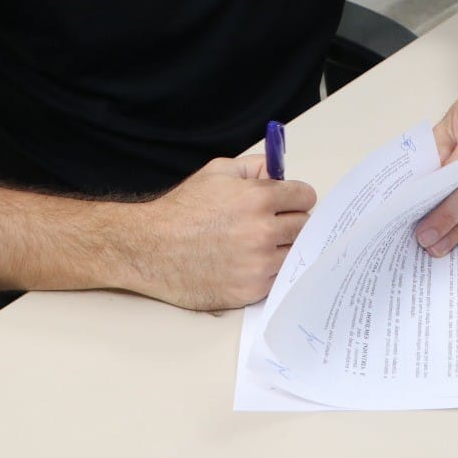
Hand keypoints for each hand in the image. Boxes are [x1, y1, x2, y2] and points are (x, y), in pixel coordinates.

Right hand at [134, 156, 315, 310]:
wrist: (151, 248)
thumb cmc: (182, 210)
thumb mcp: (217, 172)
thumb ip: (255, 167)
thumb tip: (279, 172)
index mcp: (259, 199)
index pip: (306, 197)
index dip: (296, 197)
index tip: (289, 202)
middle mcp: (263, 232)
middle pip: (304, 227)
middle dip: (291, 221)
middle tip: (271, 223)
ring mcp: (258, 264)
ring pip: (294, 254)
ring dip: (281, 248)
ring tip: (257, 244)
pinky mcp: (250, 290)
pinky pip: (277, 278)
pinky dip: (268, 271)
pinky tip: (248, 262)